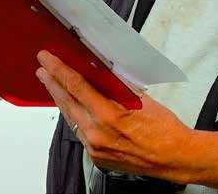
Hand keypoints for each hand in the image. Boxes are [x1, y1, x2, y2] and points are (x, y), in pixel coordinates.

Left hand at [36, 51, 193, 182]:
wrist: (173, 157)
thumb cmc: (165, 129)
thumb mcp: (143, 99)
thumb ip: (119, 88)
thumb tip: (104, 74)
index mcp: (109, 115)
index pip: (77, 86)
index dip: (60, 70)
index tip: (49, 60)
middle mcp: (97, 133)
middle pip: (67, 103)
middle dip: (53, 83)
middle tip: (43, 69)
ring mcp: (94, 147)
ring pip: (70, 119)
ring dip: (61, 100)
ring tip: (53, 85)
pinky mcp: (96, 156)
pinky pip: (80, 133)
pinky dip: (75, 117)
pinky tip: (73, 108)